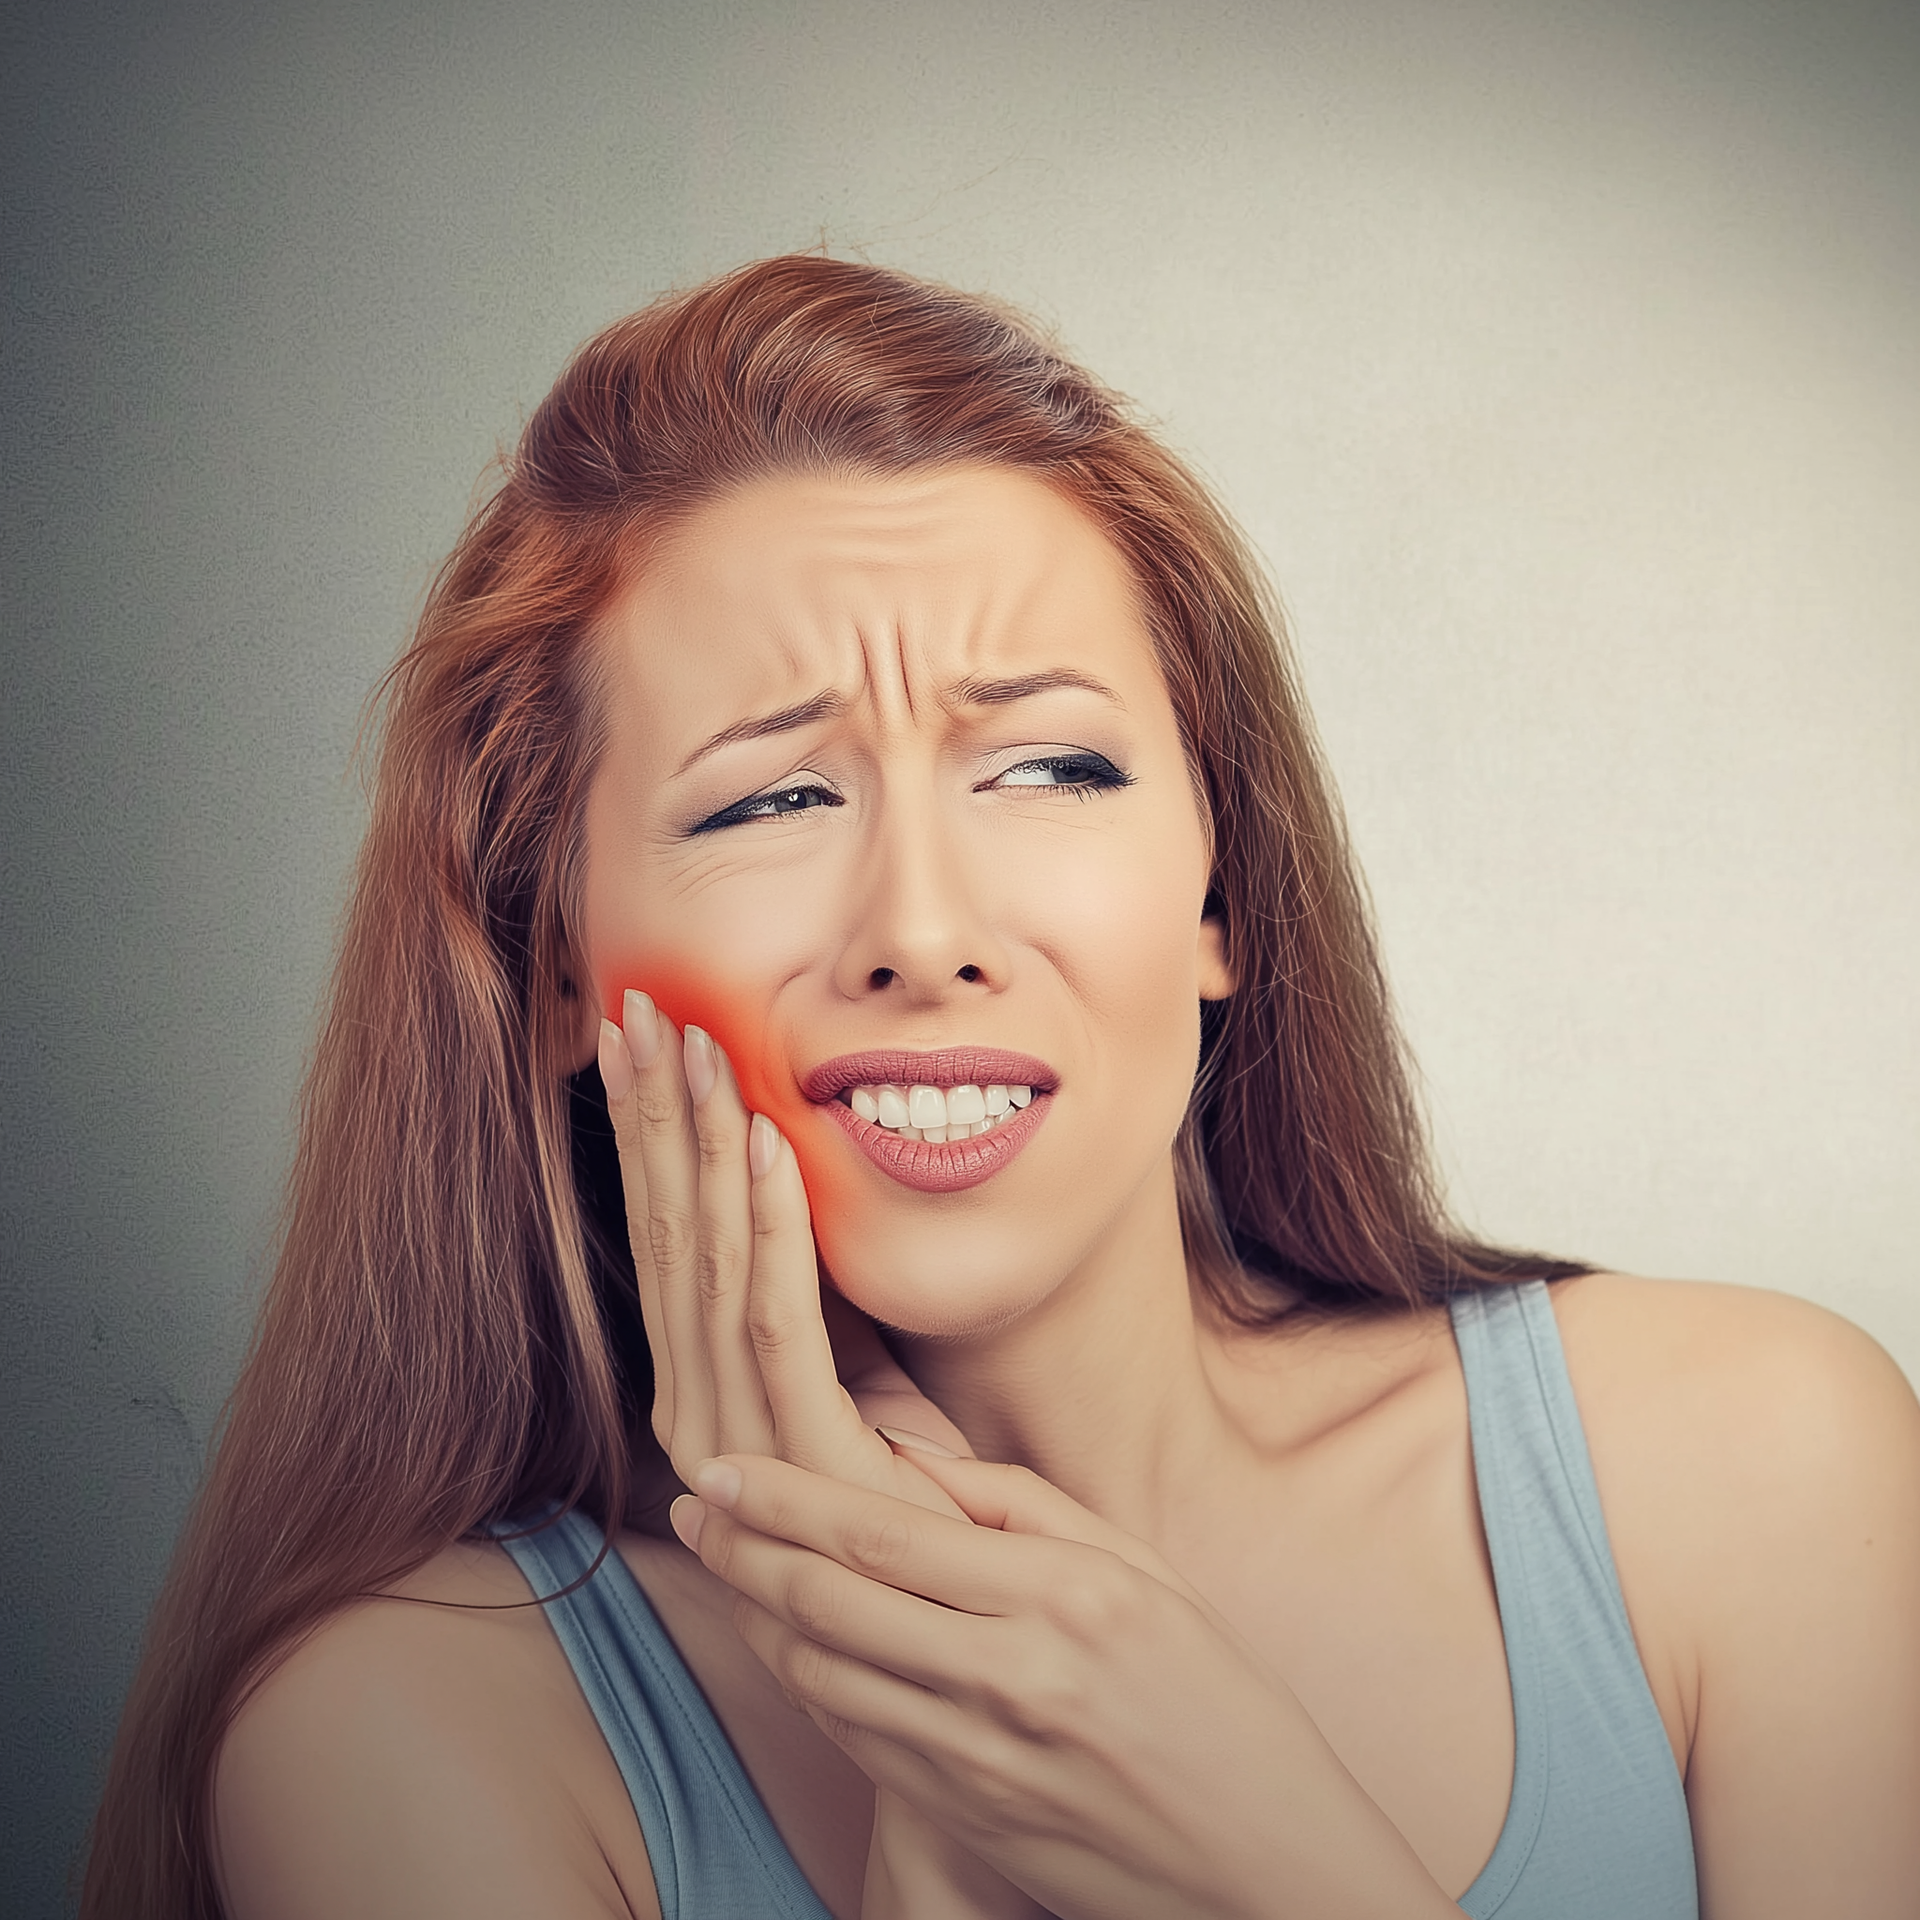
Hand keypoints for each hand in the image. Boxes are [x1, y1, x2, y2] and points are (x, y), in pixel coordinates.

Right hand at [597, 992, 967, 1507]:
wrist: (951, 1612)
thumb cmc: (907, 1485)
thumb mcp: (848, 1367)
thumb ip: (808, 1293)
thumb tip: (791, 1178)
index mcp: (694, 1387)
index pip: (659, 1236)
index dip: (643, 1134)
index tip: (634, 1038)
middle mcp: (690, 1411)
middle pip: (664, 1234)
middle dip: (650, 1117)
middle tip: (638, 1010)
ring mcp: (733, 1440)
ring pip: (707, 1263)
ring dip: (698, 1146)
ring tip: (694, 1047)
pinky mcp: (799, 1456)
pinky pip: (778, 1318)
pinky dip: (771, 1225)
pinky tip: (764, 1145)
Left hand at [671, 1452, 1459, 1919]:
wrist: (1272, 1866)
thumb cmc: (1218, 1697)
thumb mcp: (1143, 1572)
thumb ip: (1021, 1505)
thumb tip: (904, 1453)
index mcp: (1064, 1597)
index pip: (884, 1533)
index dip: (783, 1497)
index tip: (720, 1466)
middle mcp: (1013, 1678)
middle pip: (831, 1602)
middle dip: (743, 1547)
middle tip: (691, 1502)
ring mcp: (982, 1761)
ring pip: (824, 1675)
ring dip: (756, 1614)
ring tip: (724, 1560)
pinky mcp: (966, 1819)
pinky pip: (855, 1741)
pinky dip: (805, 1682)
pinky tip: (784, 1641)